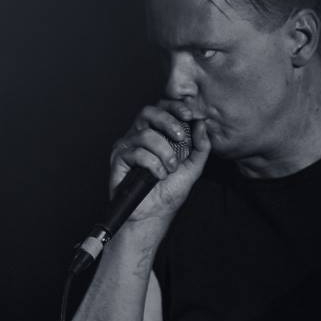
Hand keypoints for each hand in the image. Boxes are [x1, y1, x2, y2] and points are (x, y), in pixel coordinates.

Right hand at [108, 100, 210, 224]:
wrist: (154, 214)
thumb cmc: (169, 191)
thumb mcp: (192, 167)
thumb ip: (200, 146)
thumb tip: (202, 123)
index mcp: (156, 133)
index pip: (162, 108)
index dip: (175, 106)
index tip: (189, 114)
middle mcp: (139, 135)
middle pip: (148, 112)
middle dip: (168, 121)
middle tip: (180, 137)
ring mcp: (127, 146)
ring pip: (146, 135)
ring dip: (164, 153)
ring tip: (169, 169)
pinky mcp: (118, 159)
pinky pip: (137, 153)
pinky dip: (153, 165)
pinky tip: (156, 176)